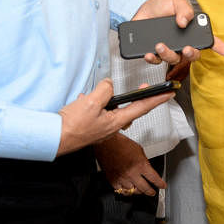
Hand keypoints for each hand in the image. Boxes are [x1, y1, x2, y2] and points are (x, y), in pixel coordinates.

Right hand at [57, 78, 171, 156]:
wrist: (54, 138)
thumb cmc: (71, 127)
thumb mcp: (91, 102)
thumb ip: (105, 90)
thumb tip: (109, 85)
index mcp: (116, 121)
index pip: (142, 107)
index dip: (157, 99)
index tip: (169, 93)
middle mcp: (112, 126)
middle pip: (130, 108)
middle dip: (136, 97)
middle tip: (146, 88)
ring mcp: (103, 127)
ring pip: (112, 108)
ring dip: (106, 99)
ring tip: (93, 96)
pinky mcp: (93, 126)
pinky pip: (99, 111)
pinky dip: (93, 104)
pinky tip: (83, 102)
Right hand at [94, 134, 165, 195]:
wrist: (107, 143)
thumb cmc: (121, 144)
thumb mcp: (139, 150)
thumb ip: (144, 162)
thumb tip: (147, 170)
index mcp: (140, 164)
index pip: (154, 178)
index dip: (160, 184)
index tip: (162, 186)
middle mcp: (132, 173)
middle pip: (145, 189)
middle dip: (151, 192)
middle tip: (152, 192)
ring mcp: (122, 178)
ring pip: (133, 192)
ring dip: (138, 191)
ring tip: (140, 189)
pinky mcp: (113, 181)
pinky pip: (121, 191)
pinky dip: (126, 191)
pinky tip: (128, 189)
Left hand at [131, 0, 223, 65]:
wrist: (140, 10)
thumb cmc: (160, 7)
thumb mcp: (174, 2)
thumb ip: (184, 9)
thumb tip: (184, 22)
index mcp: (190, 31)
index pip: (207, 40)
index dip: (218, 46)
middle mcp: (182, 42)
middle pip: (192, 55)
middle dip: (191, 54)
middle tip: (186, 48)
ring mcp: (169, 49)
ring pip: (174, 59)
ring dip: (168, 54)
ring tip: (160, 45)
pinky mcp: (155, 53)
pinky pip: (156, 61)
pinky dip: (153, 58)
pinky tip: (150, 53)